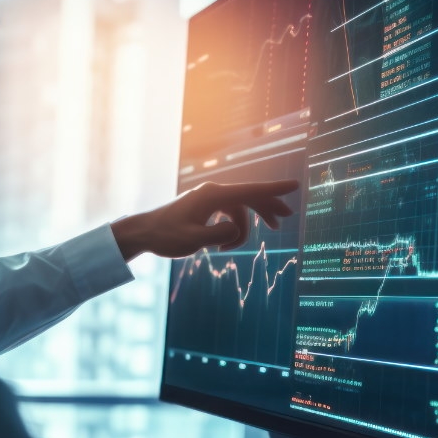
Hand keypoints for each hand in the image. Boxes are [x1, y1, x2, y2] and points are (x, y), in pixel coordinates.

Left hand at [112, 180, 298, 259]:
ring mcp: (208, 199)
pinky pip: (227, 215)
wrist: (142, 232)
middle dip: (267, 208)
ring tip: (228, 252)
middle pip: (249, 197)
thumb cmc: (165, 236)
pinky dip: (230, 229)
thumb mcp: (193, 241)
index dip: (274, 190)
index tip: (295, 185)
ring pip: (239, 209)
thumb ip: (219, 235)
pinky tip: (223, 246)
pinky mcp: (204, 207)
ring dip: (242, 230)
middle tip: (284, 221)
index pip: (250, 191)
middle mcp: (213, 192)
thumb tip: (236, 230)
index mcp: (213, 195)